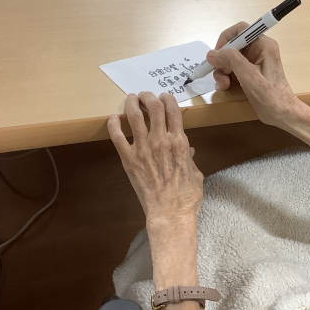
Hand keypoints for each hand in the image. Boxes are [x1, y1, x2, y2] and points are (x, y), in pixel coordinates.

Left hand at [107, 92, 202, 223]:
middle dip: (149, 97)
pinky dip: (114, 124)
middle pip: (154, 107)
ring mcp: (143, 148)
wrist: (170, 213)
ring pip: (135, 116)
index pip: (173, 110)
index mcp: (179, 142)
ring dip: (132, 103)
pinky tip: (113, 118)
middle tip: (145, 95)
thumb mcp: (196, 174)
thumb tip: (188, 151)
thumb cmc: (186, 197)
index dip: (167, 99)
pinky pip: (117, 136)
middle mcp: (161, 140)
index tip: (164, 96)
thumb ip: (190, 159)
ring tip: (130, 99)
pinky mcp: (128, 159)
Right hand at [206, 23, 303, 129]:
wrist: (283, 115)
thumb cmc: (271, 96)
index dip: (226, 39)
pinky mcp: (250, 74)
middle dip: (222, 59)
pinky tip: (226, 87)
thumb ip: (231, 60)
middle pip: (232, 46)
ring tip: (223, 85)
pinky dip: (225, 77)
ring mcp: (253, 63)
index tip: (217, 54)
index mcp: (263, 45)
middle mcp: (258, 50)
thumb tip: (212, 54)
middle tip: (220, 73)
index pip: (240, 29)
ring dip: (222, 71)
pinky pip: (232, 70)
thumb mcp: (250, 76)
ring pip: (229, 59)